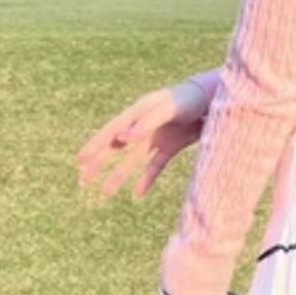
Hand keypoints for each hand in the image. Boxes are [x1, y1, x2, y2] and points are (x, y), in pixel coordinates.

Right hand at [77, 80, 209, 201]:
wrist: (215, 101)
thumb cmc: (189, 100)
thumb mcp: (168, 109)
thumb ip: (146, 122)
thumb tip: (122, 138)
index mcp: (139, 113)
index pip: (112, 131)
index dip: (95, 145)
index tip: (80, 160)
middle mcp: (144, 127)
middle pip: (117, 148)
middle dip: (99, 163)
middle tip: (82, 180)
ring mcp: (157, 138)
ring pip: (132, 161)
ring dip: (118, 176)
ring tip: (104, 193)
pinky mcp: (171, 146)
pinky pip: (155, 166)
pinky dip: (146, 180)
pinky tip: (137, 194)